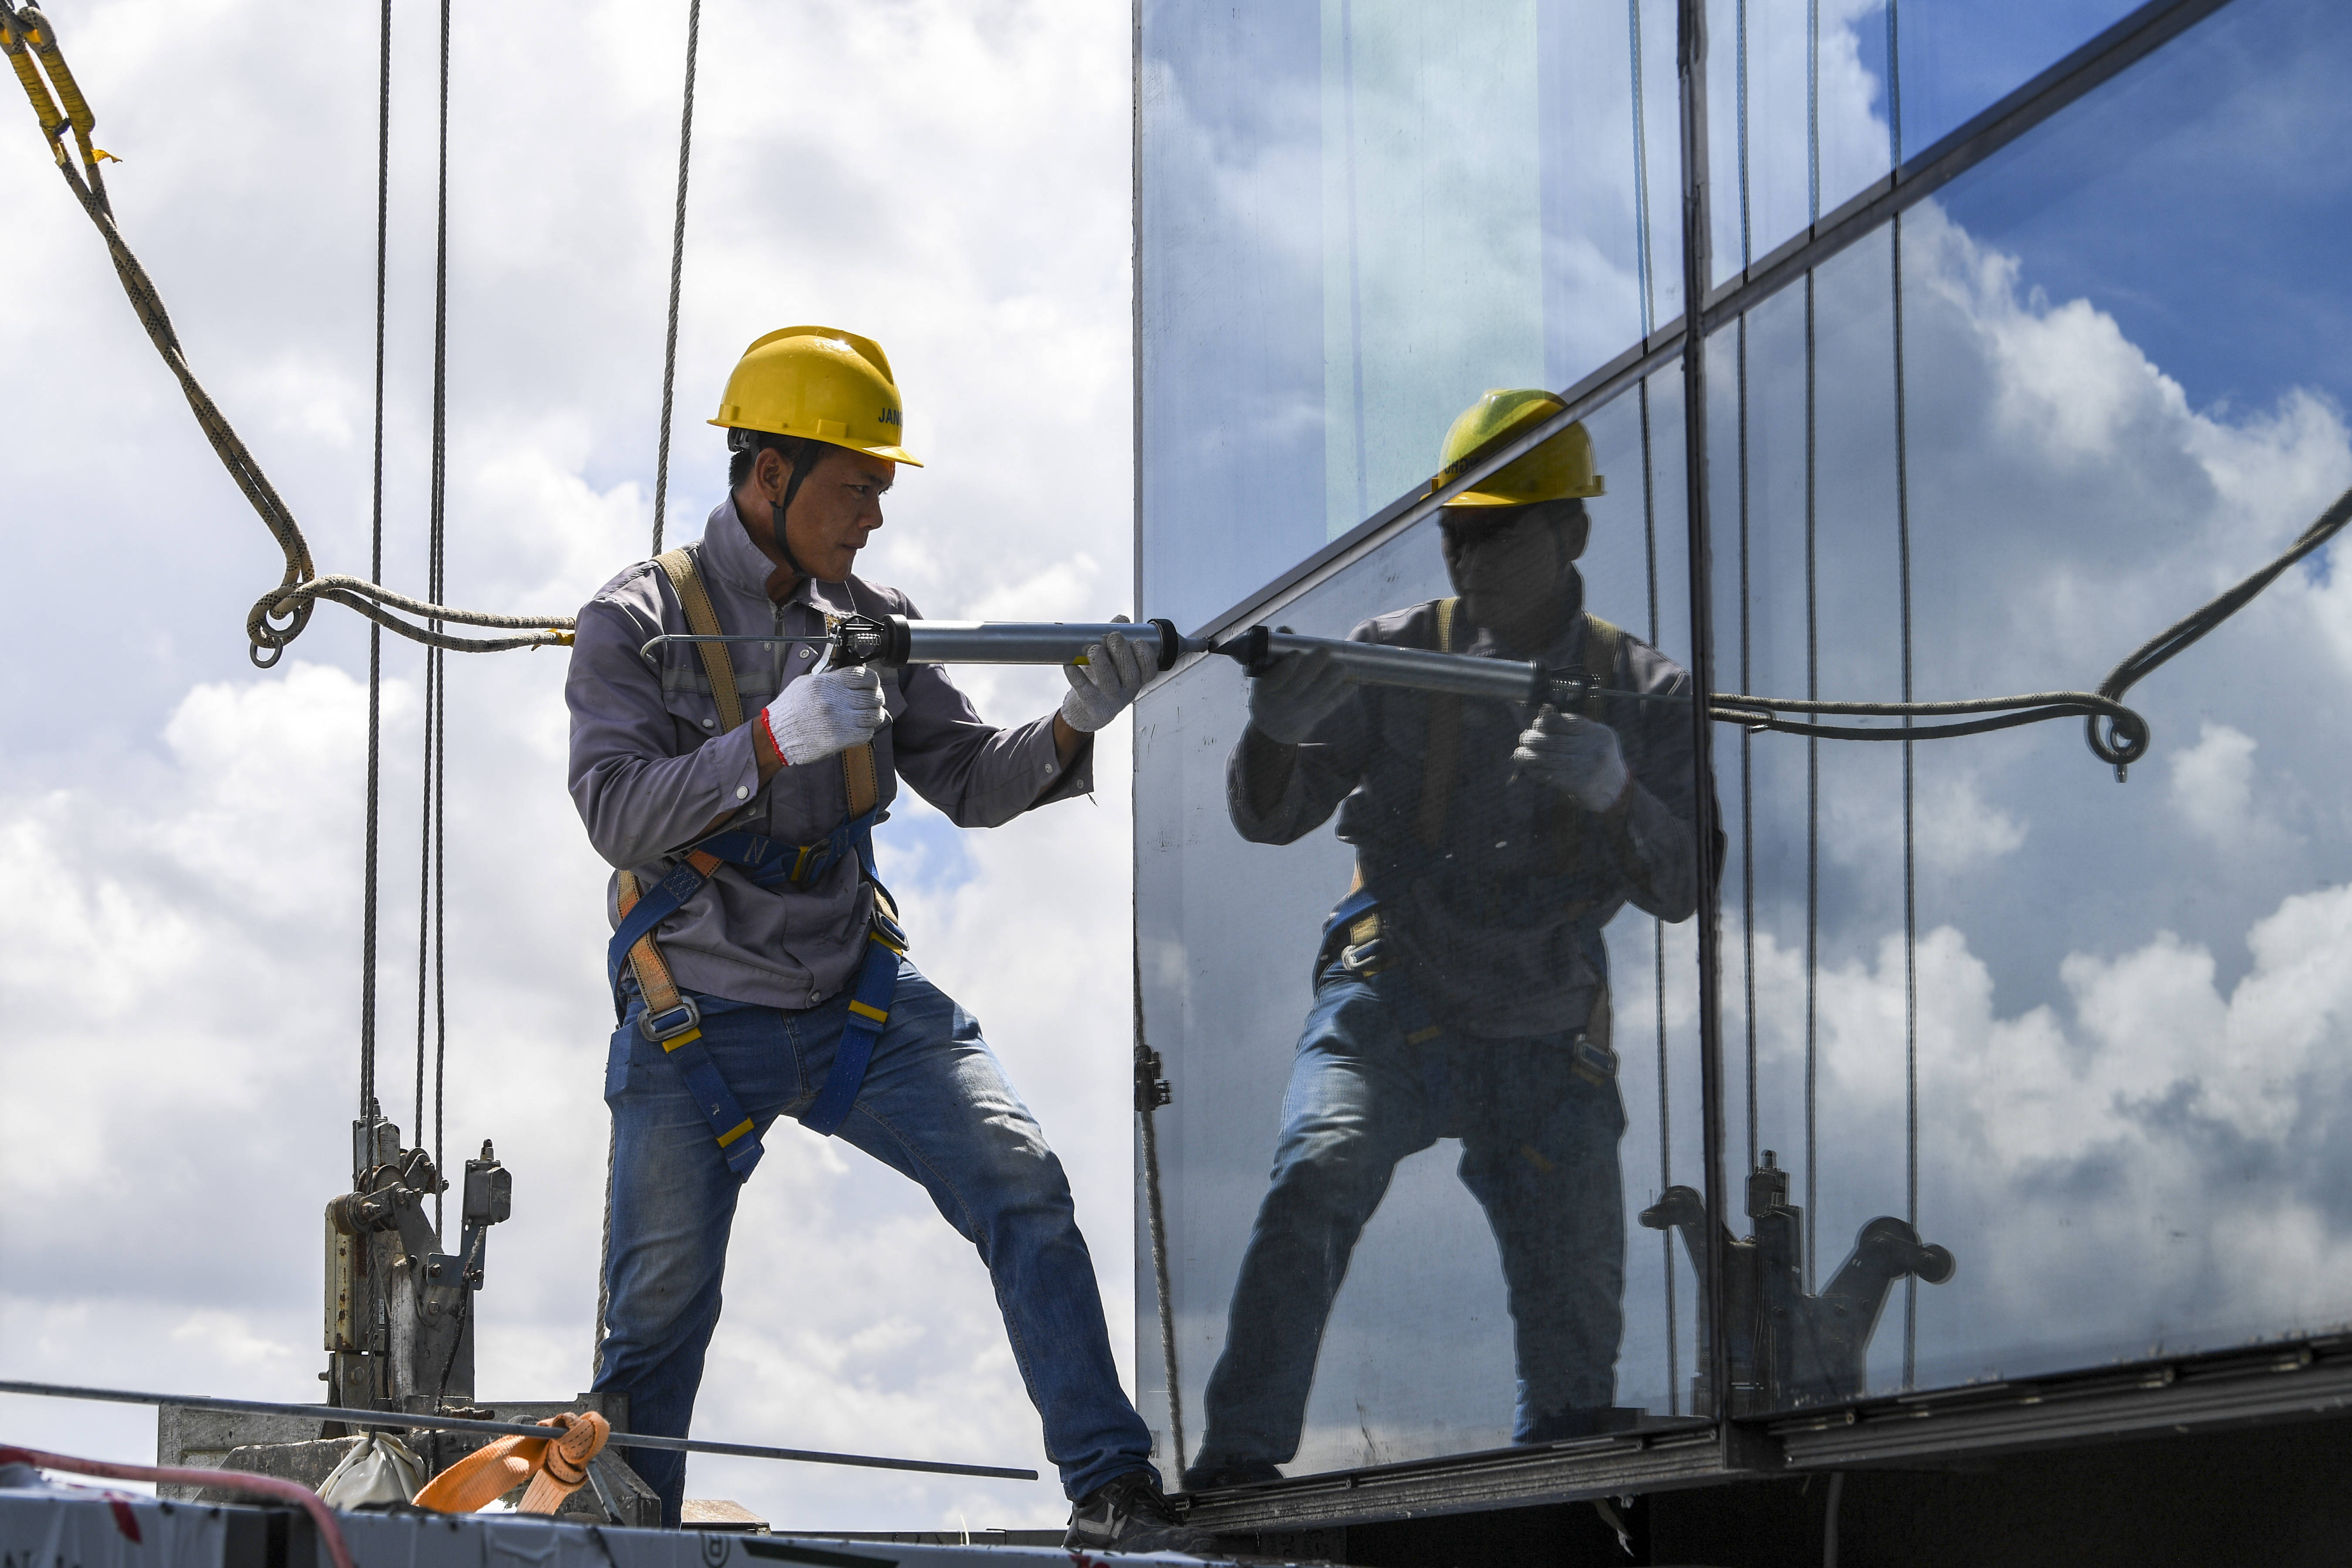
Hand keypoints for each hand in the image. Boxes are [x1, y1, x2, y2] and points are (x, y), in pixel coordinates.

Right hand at [761, 663, 883, 765]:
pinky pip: (866, 733)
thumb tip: (850, 675)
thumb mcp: (805, 683)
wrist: (776, 734)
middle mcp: (835, 699)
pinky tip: (859, 729)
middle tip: (872, 702)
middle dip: (876, 699)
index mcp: (828, 683)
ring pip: (874, 715)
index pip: (864, 676)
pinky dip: (866, 731)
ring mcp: (839, 720)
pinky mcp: (840, 738)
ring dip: (874, 715)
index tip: (872, 685)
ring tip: (868, 716)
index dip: (873, 680)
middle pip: (873, 696)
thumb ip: (829, 677)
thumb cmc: (790, 709)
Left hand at [1059, 618, 1149, 732]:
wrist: (1086, 711)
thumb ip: (1120, 638)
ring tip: (1094, 649)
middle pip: (1130, 674)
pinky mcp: (1091, 705)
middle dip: (1122, 653)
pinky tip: (1070, 665)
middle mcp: (1126, 691)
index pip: (1149, 670)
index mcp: (1136, 679)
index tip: (1137, 642)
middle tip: (1113, 637)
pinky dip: (1076, 676)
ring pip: (1108, 681)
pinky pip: (1084, 690)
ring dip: (1101, 662)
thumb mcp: (1114, 661)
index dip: (1146, 656)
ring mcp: (1110, 700)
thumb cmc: (1103, 681)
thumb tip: (1122, 619)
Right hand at [1248, 646, 1351, 744]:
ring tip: (1342, 666)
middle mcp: (1281, 702)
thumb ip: (1277, 652)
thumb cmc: (1273, 689)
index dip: (1285, 668)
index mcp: (1265, 689)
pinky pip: (1328, 707)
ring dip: (1330, 681)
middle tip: (1324, 650)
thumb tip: (1284, 630)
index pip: (1274, 679)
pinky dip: (1340, 695)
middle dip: (1312, 668)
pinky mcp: (1313, 717)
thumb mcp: (1267, 674)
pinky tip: (1351, 684)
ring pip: (1315, 697)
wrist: (1274, 726)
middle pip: (1297, 686)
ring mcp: (1298, 712)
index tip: (1296, 654)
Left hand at [1513, 706, 1628, 810]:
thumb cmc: (1596, 761)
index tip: (1536, 724)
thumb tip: (1543, 711)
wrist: (1615, 792)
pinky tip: (1529, 768)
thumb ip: (1570, 728)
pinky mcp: (1580, 785)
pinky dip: (1536, 770)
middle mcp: (1596, 749)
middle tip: (1523, 739)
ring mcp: (1589, 768)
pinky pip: (1550, 775)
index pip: (1568, 722)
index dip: (1547, 722)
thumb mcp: (1591, 740)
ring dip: (1529, 755)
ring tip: (1520, 753)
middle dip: (1534, 739)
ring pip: (1550, 758)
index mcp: (1599, 734)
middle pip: (1556, 741)